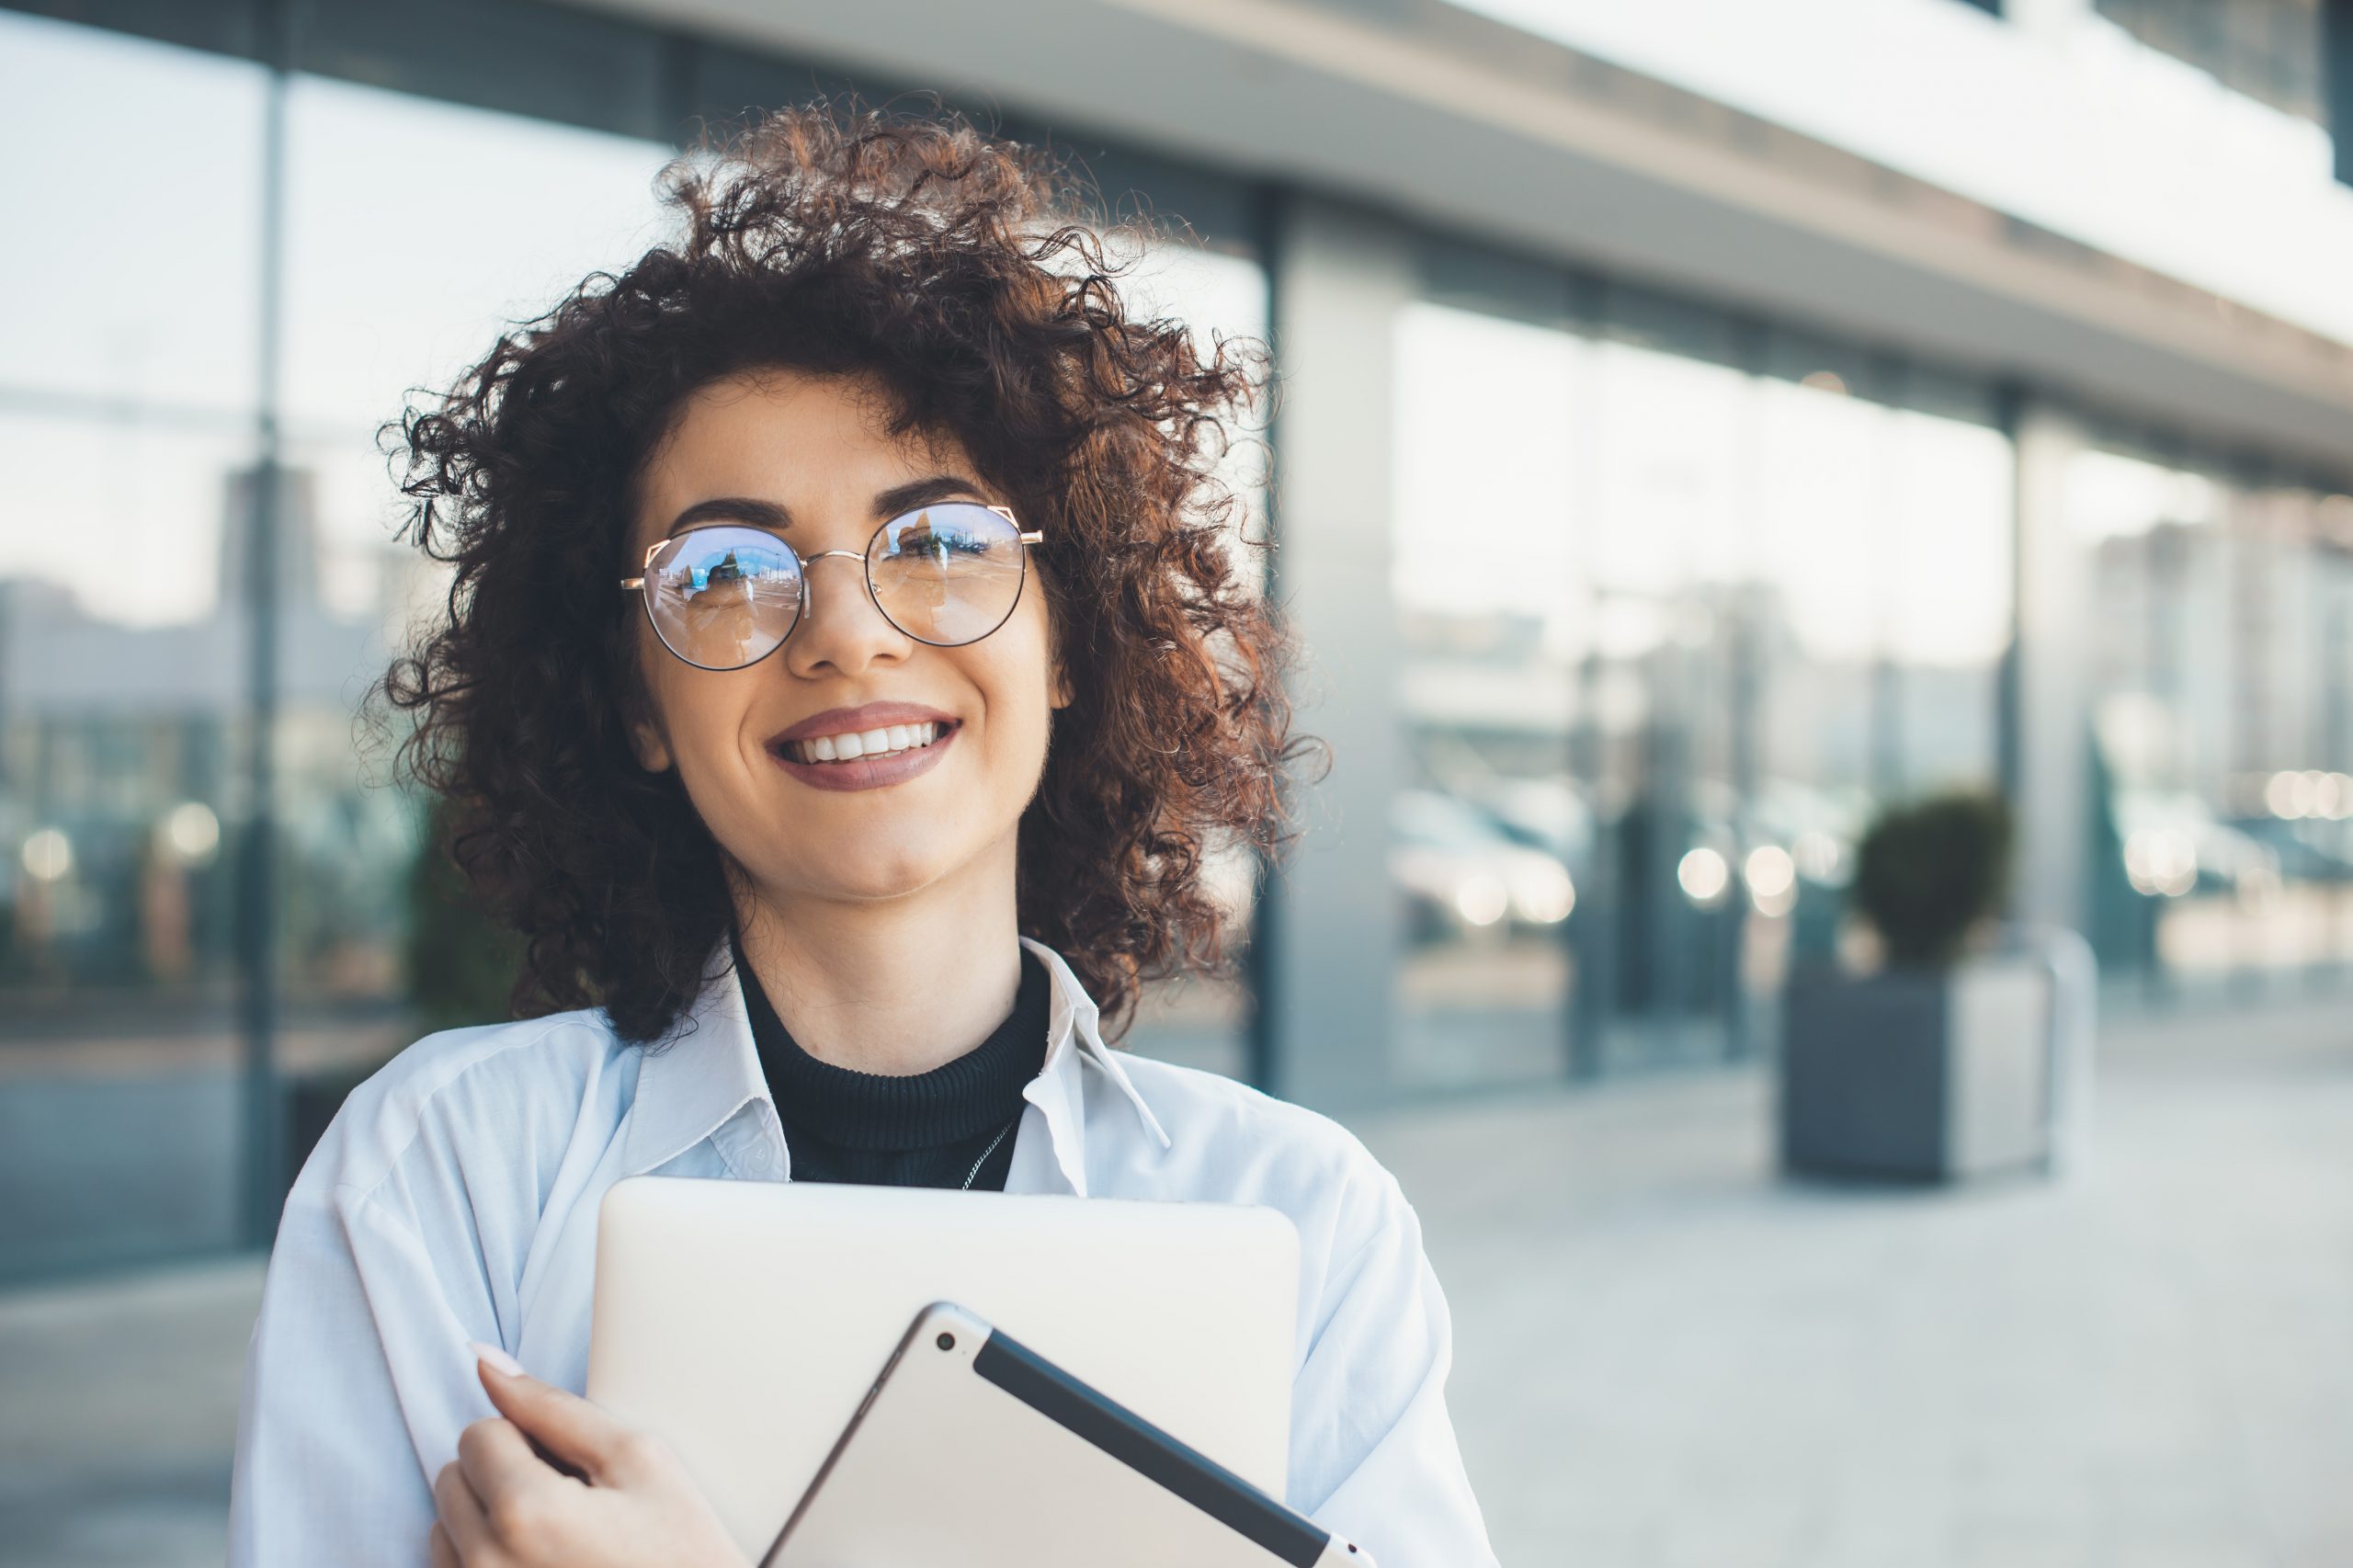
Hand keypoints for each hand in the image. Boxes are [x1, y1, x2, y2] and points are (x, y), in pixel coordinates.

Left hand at [429, 1343, 750, 1567]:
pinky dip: (485, 1558)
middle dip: (502, 1476)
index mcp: (527, 1512)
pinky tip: (539, 1563)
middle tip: (568, 1503)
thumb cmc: (679, 1548)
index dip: (528, 1438)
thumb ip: (553, 1407)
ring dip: (487, 1519)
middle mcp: (486, 1563)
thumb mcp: (636, 1460)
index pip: (479, 1432)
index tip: (572, 1469)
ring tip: (553, 1538)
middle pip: (452, 1477)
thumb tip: (484, 1361)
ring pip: (444, 1527)